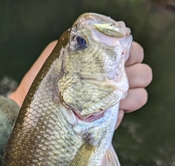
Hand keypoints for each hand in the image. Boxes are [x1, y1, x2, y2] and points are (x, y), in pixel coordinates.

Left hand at [9, 41, 151, 127]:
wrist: (33, 114)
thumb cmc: (42, 85)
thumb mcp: (59, 55)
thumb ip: (80, 45)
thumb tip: (104, 38)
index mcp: (99, 62)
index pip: (129, 52)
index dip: (130, 53)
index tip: (122, 58)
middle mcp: (107, 80)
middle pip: (140, 71)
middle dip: (136, 73)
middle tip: (121, 79)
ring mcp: (109, 100)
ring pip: (139, 92)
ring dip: (133, 93)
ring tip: (118, 98)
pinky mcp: (106, 119)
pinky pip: (124, 113)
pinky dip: (121, 111)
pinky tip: (109, 110)